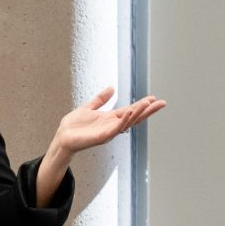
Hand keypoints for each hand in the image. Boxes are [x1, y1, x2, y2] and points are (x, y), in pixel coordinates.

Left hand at [46, 87, 166, 167]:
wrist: (62, 137)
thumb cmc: (74, 126)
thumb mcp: (88, 107)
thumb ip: (100, 99)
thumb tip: (112, 88)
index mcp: (110, 118)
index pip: (130, 110)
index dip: (142, 105)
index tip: (154, 98)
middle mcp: (112, 125)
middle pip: (134, 117)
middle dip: (148, 110)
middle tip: (162, 103)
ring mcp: (108, 132)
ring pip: (128, 122)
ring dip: (138, 113)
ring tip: (148, 104)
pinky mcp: (102, 137)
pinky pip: (116, 128)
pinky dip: (124, 120)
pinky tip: (130, 111)